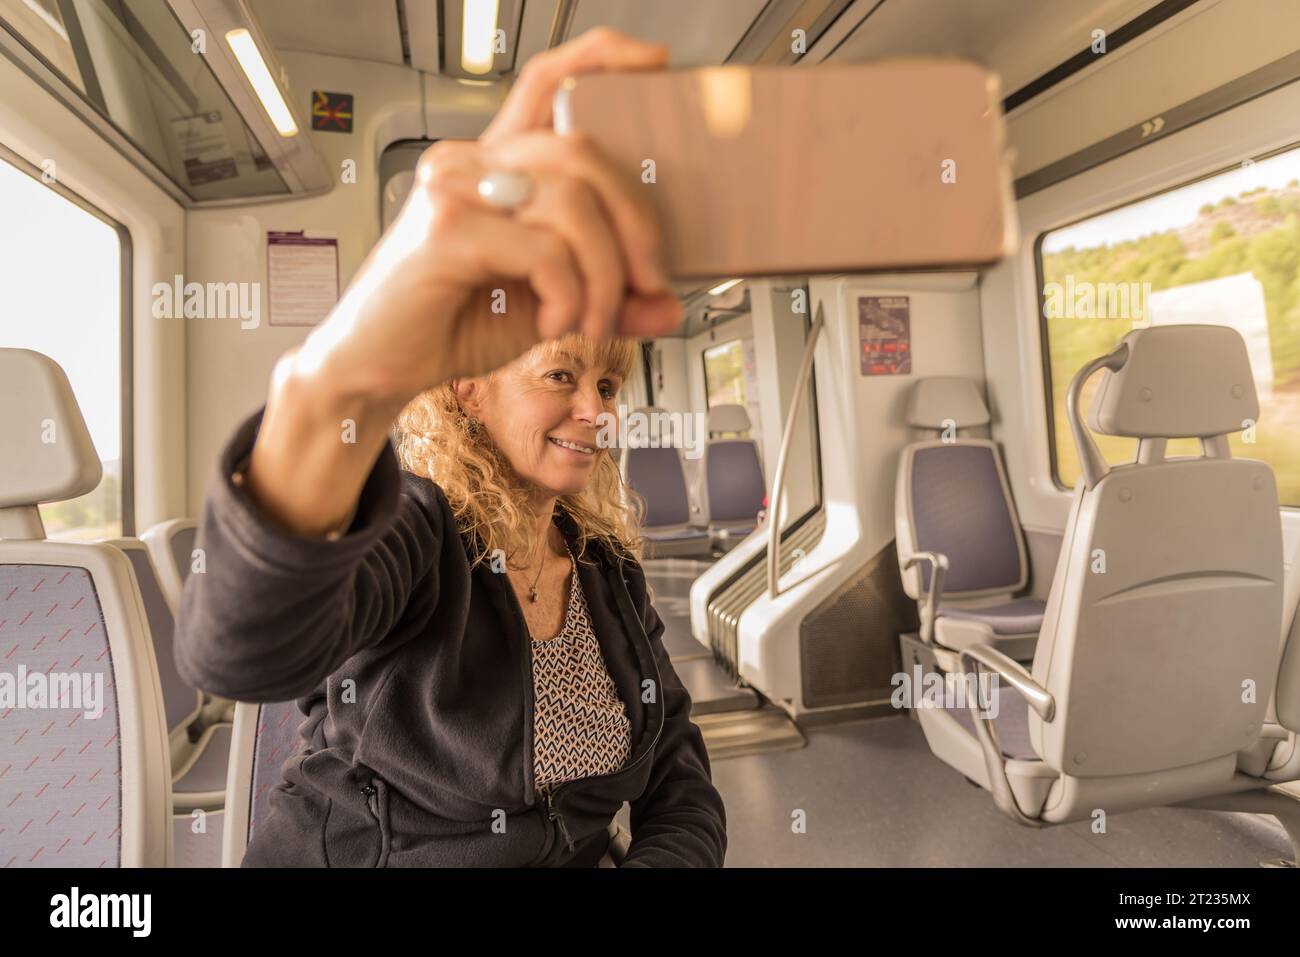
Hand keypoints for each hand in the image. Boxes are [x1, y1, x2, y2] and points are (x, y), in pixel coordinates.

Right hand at [293, 27, 681, 412]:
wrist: (377, 369)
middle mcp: (470, 164)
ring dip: (605, 275)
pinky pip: (545, 250)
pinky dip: (569, 296)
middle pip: (582, 150)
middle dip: (637, 221)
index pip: (546, 84)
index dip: (600, 60)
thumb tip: (670, 306)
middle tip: (648, 282)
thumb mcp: (550, 308)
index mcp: (494, 166)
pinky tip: (555, 323)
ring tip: (592, 321)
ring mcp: (453, 190)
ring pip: (572, 203)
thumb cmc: (451, 326)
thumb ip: (608, 297)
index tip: (655, 64)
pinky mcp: (446, 231)